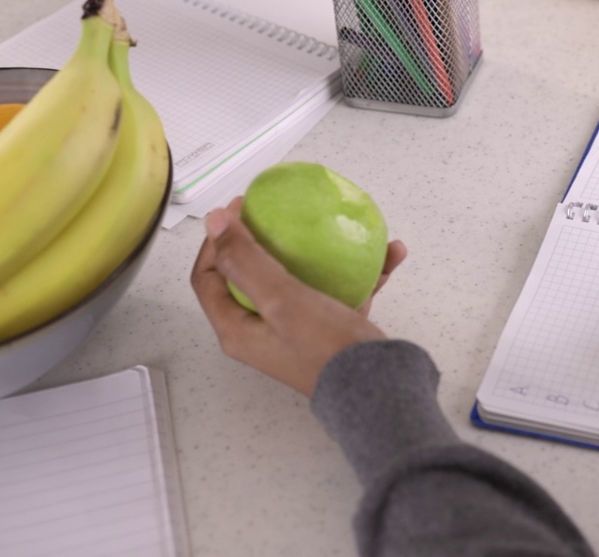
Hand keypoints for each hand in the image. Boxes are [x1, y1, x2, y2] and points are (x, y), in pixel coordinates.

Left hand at [190, 197, 408, 396]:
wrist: (379, 389)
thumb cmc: (326, 348)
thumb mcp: (281, 299)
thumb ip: (246, 260)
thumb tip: (213, 220)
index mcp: (238, 329)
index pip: (208, 277)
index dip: (216, 240)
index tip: (241, 208)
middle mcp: (263, 331)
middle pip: (251, 275)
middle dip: (267, 238)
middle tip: (282, 212)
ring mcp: (297, 331)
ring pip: (300, 279)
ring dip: (324, 253)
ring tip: (346, 228)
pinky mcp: (331, 330)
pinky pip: (341, 291)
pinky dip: (362, 272)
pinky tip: (390, 255)